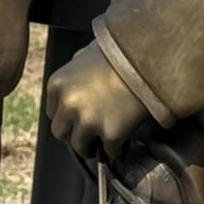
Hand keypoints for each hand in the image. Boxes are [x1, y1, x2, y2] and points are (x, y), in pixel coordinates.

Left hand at [45, 43, 151, 158]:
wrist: (150, 61)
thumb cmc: (122, 53)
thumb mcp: (89, 52)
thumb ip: (77, 67)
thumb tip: (77, 78)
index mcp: (58, 84)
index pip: (52, 112)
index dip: (67, 116)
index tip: (78, 118)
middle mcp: (68, 105)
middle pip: (60, 132)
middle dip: (75, 133)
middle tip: (90, 132)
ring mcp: (89, 121)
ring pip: (81, 147)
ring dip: (92, 146)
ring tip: (105, 141)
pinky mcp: (111, 134)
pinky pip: (111, 152)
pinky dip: (118, 149)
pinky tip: (125, 141)